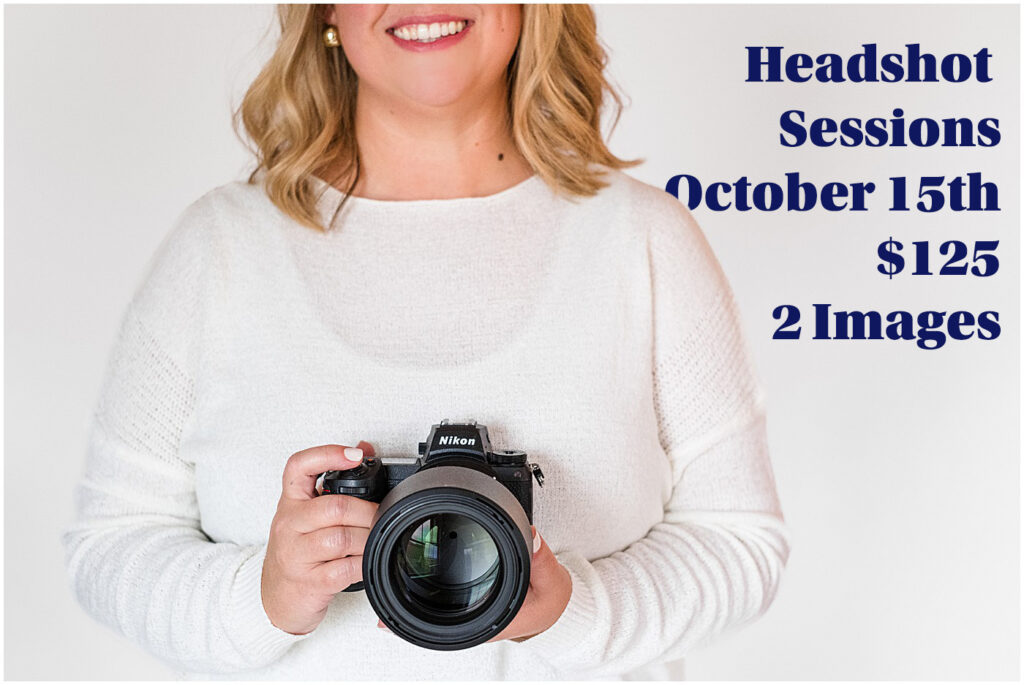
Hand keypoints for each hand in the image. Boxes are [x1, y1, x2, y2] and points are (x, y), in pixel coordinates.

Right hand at [262, 440, 377, 634]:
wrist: (276, 597)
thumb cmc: (296, 550)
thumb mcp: (307, 514)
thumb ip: (334, 483)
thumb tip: (364, 447)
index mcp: (290, 502)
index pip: (299, 467)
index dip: (328, 454)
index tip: (355, 455)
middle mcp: (289, 524)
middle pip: (334, 507)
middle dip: (368, 511)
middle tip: (381, 515)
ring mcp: (296, 554)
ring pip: (342, 538)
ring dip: (368, 538)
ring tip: (374, 538)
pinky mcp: (310, 582)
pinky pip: (345, 569)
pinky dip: (363, 563)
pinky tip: (367, 560)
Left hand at [375, 527, 571, 640]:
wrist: (560, 610)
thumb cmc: (552, 603)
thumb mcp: (552, 581)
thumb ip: (542, 558)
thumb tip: (530, 533)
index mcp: (492, 619)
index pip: (447, 623)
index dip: (414, 619)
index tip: (386, 620)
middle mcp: (477, 617)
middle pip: (433, 614)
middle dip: (406, 602)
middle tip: (380, 590)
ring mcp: (473, 609)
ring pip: (436, 606)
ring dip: (415, 593)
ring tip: (390, 577)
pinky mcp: (474, 598)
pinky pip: (447, 594)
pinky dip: (432, 584)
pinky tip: (417, 572)